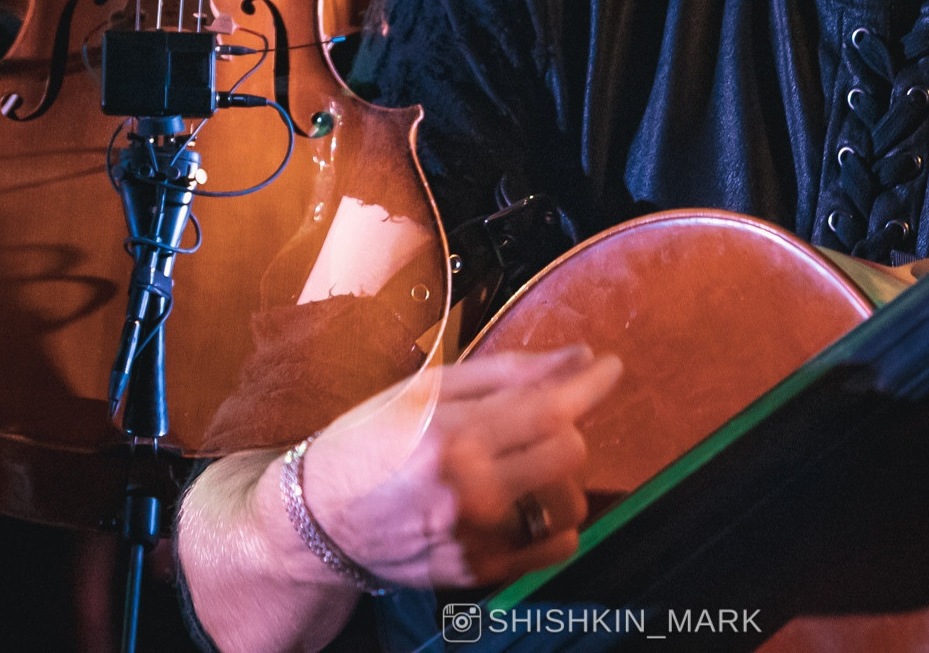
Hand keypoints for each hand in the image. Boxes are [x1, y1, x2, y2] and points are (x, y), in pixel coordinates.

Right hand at [298, 346, 623, 589]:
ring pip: (569, 500)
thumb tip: (577, 358)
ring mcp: (475, 536)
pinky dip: (553, 520)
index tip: (610, 368)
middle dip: (564, 426)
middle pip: (568, 451)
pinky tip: (523, 502)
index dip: (590, 384)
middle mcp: (466, 490)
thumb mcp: (425, 390)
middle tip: (535, 420)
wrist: (318, 518)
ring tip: (522, 464)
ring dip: (558, 475)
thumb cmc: (369, 441)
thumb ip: (506, 373)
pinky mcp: (478, 570)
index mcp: (451, 435)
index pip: (550, 408)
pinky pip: (556, 546)